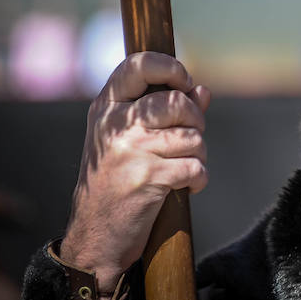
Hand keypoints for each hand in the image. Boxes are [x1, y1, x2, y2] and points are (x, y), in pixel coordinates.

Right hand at [59, 52, 210, 292]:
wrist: (97, 234)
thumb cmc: (118, 179)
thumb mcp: (129, 138)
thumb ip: (166, 110)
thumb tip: (203, 90)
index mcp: (106, 108)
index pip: (138, 65)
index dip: (170, 68)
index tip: (184, 82)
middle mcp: (115, 125)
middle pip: (176, 102)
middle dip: (195, 120)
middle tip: (190, 136)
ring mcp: (130, 151)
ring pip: (191, 136)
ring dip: (199, 154)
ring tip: (185, 166)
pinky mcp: (147, 178)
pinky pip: (195, 166)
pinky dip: (199, 178)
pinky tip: (187, 185)